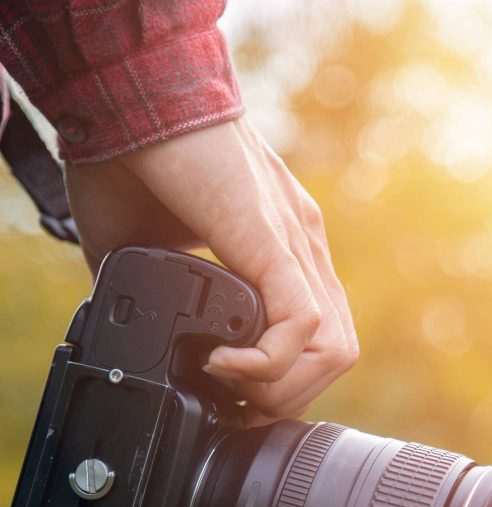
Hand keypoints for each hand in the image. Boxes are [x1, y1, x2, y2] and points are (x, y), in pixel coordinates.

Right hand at [64, 116, 357, 422]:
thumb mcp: (153, 248)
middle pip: (338, 352)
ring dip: (281, 386)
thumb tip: (138, 326)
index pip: (321, 334)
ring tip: (228, 379)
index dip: (287, 377)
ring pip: (334, 349)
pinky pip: (299, 323)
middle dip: (288, 394)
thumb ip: (166, 290)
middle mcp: (303, 250)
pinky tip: (222, 360)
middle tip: (236, 398)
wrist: (130, 100)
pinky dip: (265, 362)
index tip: (237, 389)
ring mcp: (296, 245)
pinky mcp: (273, 242)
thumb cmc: (134, 164)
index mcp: (285, 251)